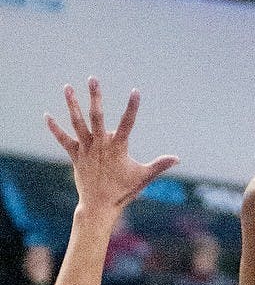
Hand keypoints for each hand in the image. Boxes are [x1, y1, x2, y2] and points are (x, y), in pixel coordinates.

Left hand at [45, 77, 178, 216]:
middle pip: (96, 117)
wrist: (100, 206)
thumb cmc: (123, 191)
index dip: (132, 108)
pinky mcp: (76, 156)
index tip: (135, 92)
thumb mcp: (143, 177)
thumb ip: (159, 165)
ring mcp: (86, 150)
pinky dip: (55, 129)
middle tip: (92, 79)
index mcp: (117, 148)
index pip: (126, 124)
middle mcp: (100, 145)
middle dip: (95, 97)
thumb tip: (177, 159)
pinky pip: (64, 140)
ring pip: (78, 123)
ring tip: (67, 87)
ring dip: (72, 105)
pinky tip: (47, 116)